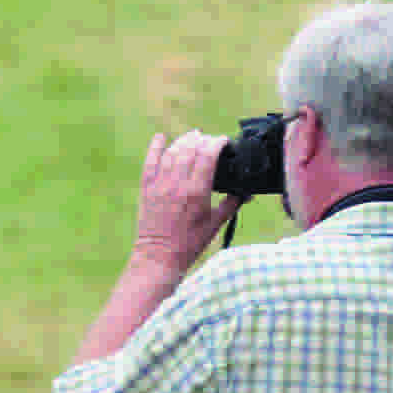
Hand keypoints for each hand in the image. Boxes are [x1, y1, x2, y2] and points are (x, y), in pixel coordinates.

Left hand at [129, 131, 244, 277]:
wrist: (159, 256)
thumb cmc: (189, 243)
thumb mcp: (216, 223)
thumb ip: (231, 204)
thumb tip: (246, 193)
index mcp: (197, 192)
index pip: (208, 155)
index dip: (217, 143)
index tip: (224, 141)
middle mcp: (177, 185)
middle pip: (190, 149)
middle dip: (202, 140)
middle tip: (210, 141)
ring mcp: (160, 185)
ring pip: (171, 152)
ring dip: (184, 141)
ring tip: (193, 136)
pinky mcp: (147, 189)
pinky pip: (149, 162)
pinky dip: (155, 148)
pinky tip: (160, 137)